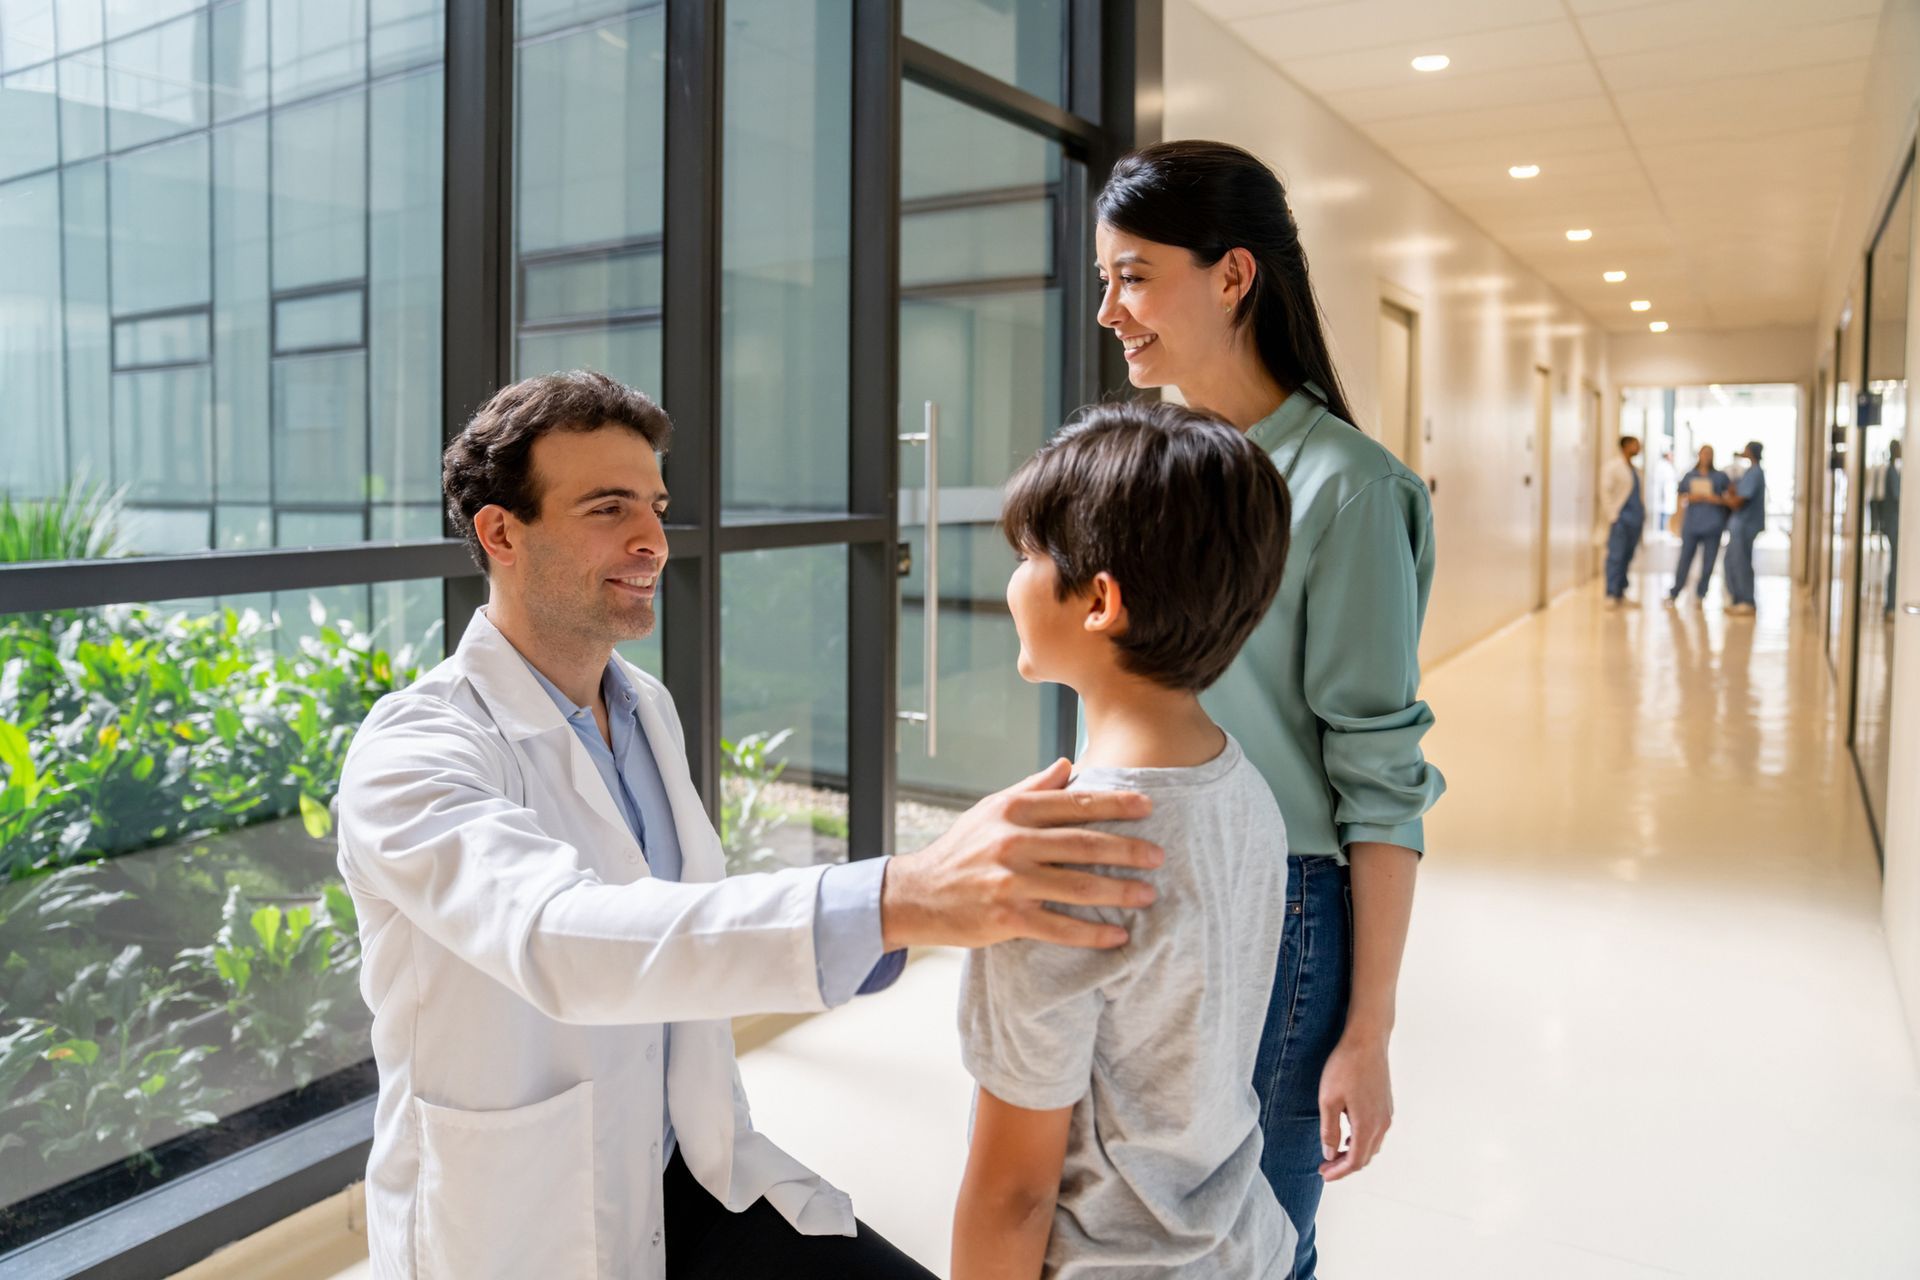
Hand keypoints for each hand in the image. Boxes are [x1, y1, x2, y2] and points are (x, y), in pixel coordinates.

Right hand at [880, 758, 1161, 950]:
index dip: (1115, 803)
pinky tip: (1117, 935)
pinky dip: (1092, 933)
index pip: (1074, 803)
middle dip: (1128, 849)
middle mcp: (1013, 843)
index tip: (1148, 806)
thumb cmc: (960, 850)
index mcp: (1013, 811)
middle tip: (1159, 856)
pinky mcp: (1007, 918)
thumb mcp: (991, 809)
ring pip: (1078, 886)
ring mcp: (1011, 881)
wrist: (918, 894)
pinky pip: (1060, 927)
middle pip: (1084, 844)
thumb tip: (1067, 764)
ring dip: (1119, 892)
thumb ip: (1032, 788)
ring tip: (1148, 895)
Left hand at [1318, 1030, 1391, 1181]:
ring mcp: (1386, 1114)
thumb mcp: (1328, 1100)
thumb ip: (1329, 1130)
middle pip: (1365, 1157)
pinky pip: (1375, 1132)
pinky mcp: (1386, 1105)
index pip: (1355, 1161)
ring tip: (1333, 1153)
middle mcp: (1382, 1124)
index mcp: (1367, 1125)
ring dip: (1354, 1153)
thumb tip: (1330, 1154)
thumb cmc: (1345, 1067)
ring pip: (1372, 1145)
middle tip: (1324, 1166)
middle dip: (1345, 1165)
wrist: (1367, 1040)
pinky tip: (1348, 1135)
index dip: (1339, 1172)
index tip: (1323, 1174)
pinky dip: (1361, 1140)